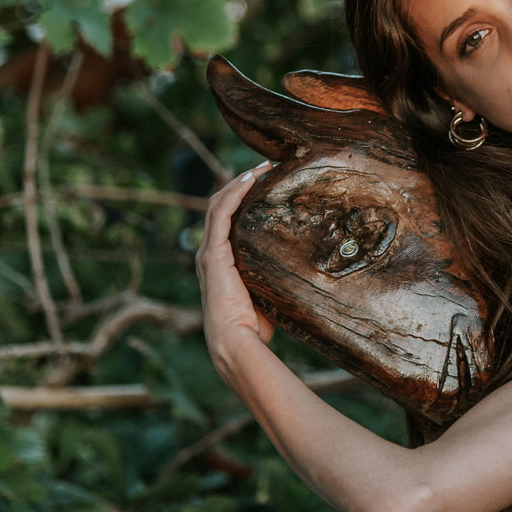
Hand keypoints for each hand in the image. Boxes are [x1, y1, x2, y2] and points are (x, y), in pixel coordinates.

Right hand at [197, 162, 276, 372]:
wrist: (235, 342)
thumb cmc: (252, 326)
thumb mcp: (265, 294)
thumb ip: (274, 281)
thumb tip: (302, 275)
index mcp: (220, 262)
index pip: (225, 221)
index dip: (239, 199)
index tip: (262, 184)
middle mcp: (209, 253)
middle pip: (219, 207)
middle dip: (239, 185)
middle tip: (264, 170)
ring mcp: (209, 252)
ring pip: (218, 205)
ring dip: (237, 183)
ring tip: (258, 169)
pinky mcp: (213, 254)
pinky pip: (221, 215)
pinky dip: (234, 194)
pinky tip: (248, 180)